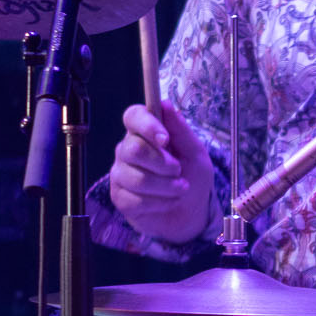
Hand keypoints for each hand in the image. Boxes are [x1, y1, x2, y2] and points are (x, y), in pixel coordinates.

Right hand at [108, 101, 214, 242]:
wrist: (191, 213)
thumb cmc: (192, 178)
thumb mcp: (196, 153)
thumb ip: (181, 130)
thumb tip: (165, 103)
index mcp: (145, 133)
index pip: (132, 116)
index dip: (147, 125)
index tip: (165, 139)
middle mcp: (127, 150)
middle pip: (133, 149)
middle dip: (164, 164)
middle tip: (179, 172)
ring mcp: (121, 174)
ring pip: (137, 178)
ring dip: (167, 187)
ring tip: (180, 189)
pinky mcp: (119, 197)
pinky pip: (136, 200)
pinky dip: (161, 203)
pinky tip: (168, 202)